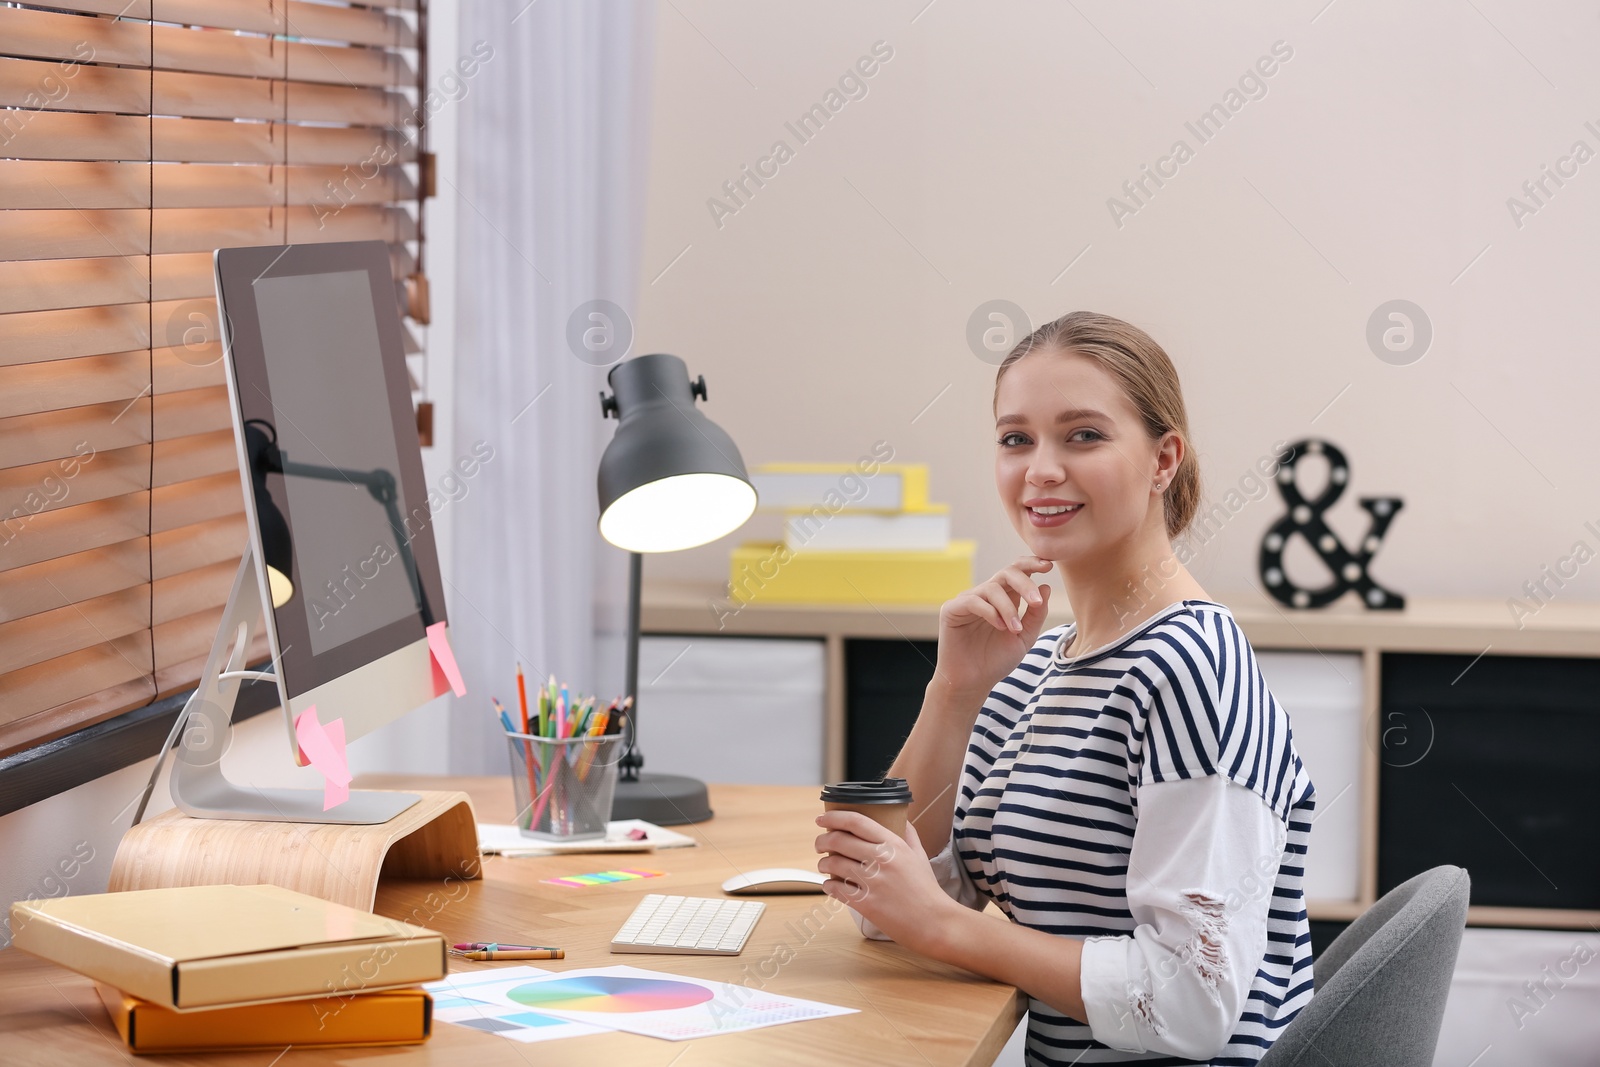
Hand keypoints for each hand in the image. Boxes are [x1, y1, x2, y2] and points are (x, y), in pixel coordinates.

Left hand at [813, 810, 956, 953]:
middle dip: (822, 841)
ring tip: (825, 865)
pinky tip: (830, 885)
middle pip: (839, 840)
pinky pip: (836, 889)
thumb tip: (901, 818)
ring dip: (823, 863)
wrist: (934, 922)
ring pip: (834, 864)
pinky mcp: (866, 903)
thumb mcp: (920, 856)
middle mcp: (881, 859)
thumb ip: (908, 834)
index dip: (833, 817)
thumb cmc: (927, 890)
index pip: (856, 821)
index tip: (822, 818)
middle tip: (820, 845)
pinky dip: (828, 886)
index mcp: (893, 844)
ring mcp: (873, 882)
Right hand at [933, 555, 1053, 698]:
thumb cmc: (996, 660)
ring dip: (1008, 608)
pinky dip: (990, 612)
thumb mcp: (1024, 638)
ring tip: (1015, 629)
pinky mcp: (952, 609)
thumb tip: (1045, 586)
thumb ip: (1036, 614)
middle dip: (1025, 584)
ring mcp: (968, 600)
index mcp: (1005, 598)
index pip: (1017, 571)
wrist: (973, 682)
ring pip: (992, 588)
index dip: (1031, 564)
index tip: (1049, 566)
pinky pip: (973, 600)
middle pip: (1006, 573)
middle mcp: (986, 595)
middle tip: (1036, 602)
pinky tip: (1000, 627)